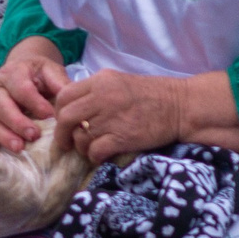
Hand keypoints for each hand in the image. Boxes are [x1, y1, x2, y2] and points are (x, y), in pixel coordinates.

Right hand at [0, 37, 67, 152]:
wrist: (23, 70)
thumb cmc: (39, 74)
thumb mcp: (51, 71)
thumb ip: (60, 83)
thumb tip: (71, 102)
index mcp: (13, 73)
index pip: (21, 88)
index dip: (34, 103)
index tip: (49, 116)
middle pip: (1, 105)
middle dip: (17, 122)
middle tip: (34, 135)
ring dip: (4, 135)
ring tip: (19, 147)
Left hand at [52, 71, 189, 164]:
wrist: (180, 106)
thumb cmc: (150, 95)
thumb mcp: (118, 82)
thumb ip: (94, 91)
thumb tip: (72, 106)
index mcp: (100, 81)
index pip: (64, 95)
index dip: (58, 111)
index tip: (63, 122)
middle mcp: (102, 97)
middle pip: (65, 117)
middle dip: (61, 133)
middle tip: (65, 142)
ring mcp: (112, 118)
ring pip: (80, 136)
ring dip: (81, 146)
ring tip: (89, 148)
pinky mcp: (123, 138)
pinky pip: (95, 151)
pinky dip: (94, 156)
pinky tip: (100, 155)